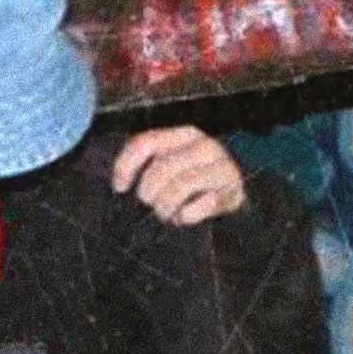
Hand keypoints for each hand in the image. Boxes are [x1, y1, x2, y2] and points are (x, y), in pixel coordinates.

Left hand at [111, 125, 246, 227]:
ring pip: (182, 184)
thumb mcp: (171, 169)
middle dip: (149, 192)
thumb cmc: (194, 187)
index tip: (119, 188)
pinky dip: (188, 215)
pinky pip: (204, 203)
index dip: (126, 166)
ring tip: (166, 215)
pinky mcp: (233, 192)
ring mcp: (222, 168)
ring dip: (167, 206)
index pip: (145, 143)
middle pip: (163, 166)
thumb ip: (148, 166)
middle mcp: (204, 146)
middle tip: (151, 206)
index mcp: (184, 135)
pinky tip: (185, 218)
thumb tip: (119, 184)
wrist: (233, 204)